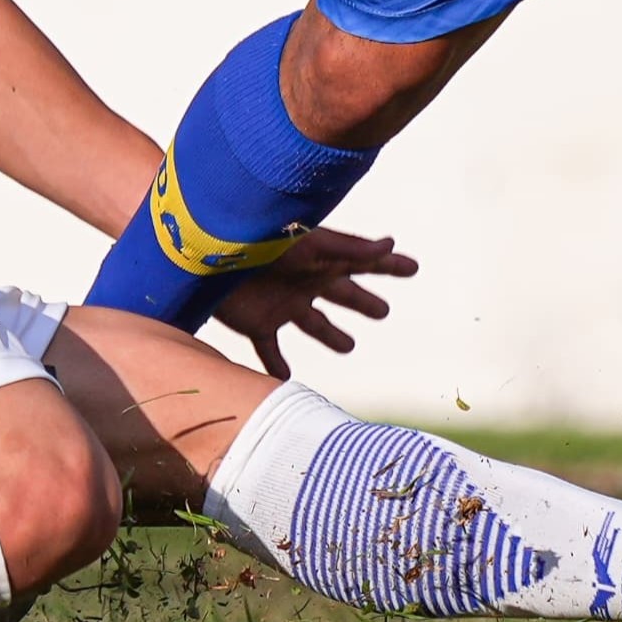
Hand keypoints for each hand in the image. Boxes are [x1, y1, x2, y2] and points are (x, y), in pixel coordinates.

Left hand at [208, 227, 416, 377]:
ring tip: (347, 345)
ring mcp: (281, 304)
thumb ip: (351, 249)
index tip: (413, 267)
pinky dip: (276, 366)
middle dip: (362, 302)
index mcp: (321, 261)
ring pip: (313, 324)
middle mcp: (304, 282)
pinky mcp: (256, 323)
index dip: (389, 266)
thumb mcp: (311, 244)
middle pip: (342, 295)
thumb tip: (392, 243)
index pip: (363, 264)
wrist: (208, 256)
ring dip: (330, 335)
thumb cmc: (263, 241)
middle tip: (383, 312)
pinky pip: (269, 349)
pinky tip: (282, 380)